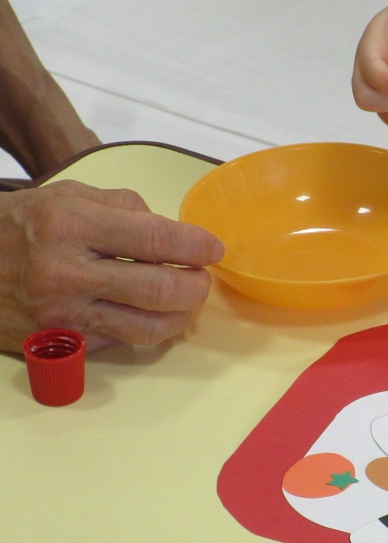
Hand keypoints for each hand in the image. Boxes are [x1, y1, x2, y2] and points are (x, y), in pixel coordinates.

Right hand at [0, 180, 224, 352]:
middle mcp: (65, 272)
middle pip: (160, 290)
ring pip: (148, 328)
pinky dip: (145, 329)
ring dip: (181, 316)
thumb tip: (172, 232)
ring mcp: (62, 314)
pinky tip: (148, 313)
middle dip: (196, 286)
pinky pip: (122, 343)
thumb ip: (124, 207)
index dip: (196, 246)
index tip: (213, 249)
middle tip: (201, 277)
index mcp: (69, 225)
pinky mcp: (60, 345)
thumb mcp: (65, 196)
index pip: (156, 240)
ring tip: (183, 299)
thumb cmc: (18, 226)